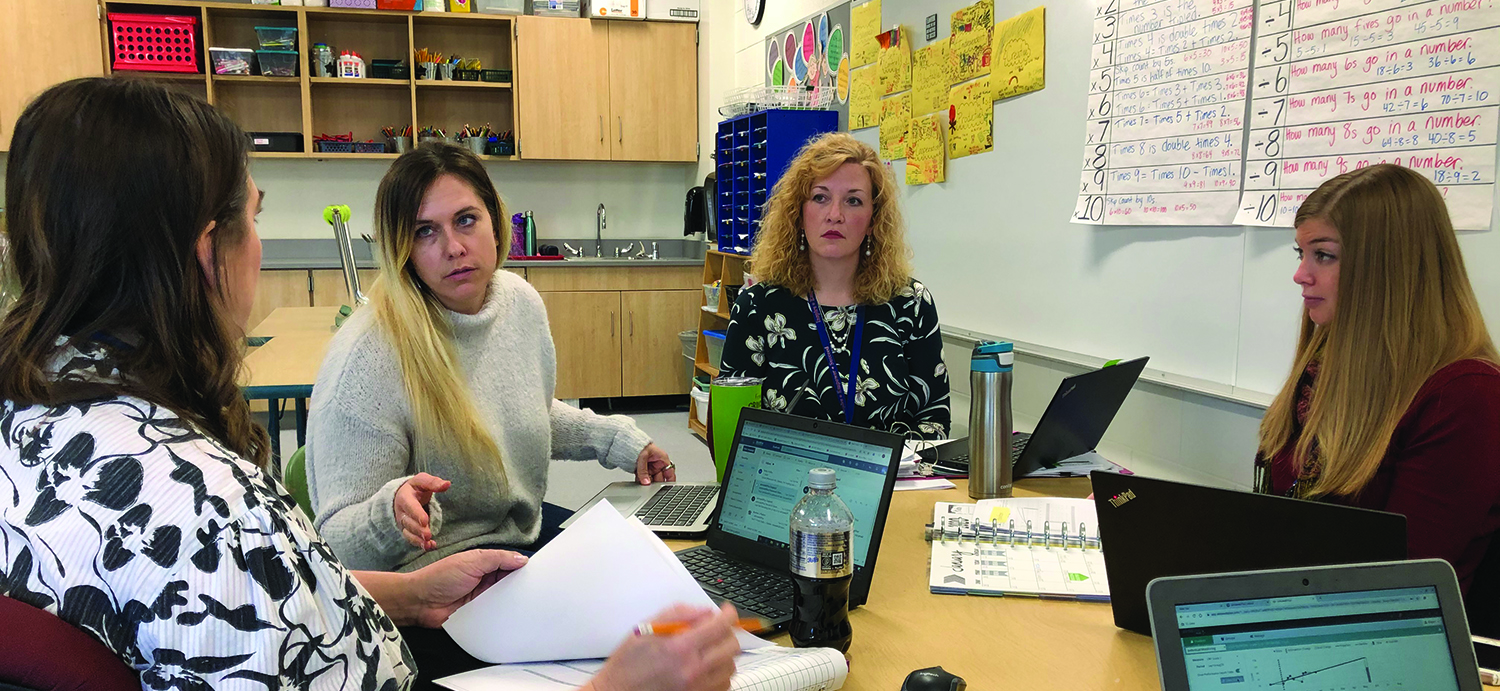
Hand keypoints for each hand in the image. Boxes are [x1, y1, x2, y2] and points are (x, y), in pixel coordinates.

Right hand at [394, 472, 449, 549]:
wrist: (401, 496)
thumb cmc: (415, 488)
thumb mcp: (422, 481)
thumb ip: (433, 483)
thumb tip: (447, 484)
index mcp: (405, 498)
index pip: (410, 506)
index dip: (416, 514)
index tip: (425, 521)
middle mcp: (402, 512)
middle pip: (409, 522)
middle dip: (418, 530)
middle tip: (428, 535)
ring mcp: (404, 523)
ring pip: (409, 533)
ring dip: (418, 539)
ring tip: (428, 544)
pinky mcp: (407, 531)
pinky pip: (412, 539)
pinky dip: (420, 544)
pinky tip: (430, 546)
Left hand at [407, 549, 529, 627]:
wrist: (419, 603)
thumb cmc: (440, 577)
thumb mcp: (471, 561)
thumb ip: (497, 559)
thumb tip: (522, 559)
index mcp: (484, 563)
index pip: (510, 564)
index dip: (522, 567)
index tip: (539, 572)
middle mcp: (485, 580)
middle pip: (510, 582)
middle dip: (521, 585)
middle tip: (538, 590)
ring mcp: (482, 598)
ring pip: (505, 600)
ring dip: (512, 602)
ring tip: (529, 604)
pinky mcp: (479, 614)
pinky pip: (496, 614)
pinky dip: (503, 615)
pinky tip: (513, 617)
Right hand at [584, 603, 739, 690]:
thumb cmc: (627, 664)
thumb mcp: (645, 629)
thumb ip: (677, 614)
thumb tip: (704, 611)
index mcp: (679, 648)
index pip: (718, 626)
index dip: (728, 614)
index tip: (727, 611)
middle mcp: (692, 670)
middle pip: (731, 646)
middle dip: (728, 633)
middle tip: (716, 629)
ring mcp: (697, 688)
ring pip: (730, 667)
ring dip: (723, 654)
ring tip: (707, 650)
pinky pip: (723, 684)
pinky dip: (719, 673)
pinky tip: (705, 667)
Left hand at [635, 443, 674, 484]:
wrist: (629, 442)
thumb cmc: (639, 444)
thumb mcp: (643, 457)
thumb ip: (643, 471)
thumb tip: (646, 481)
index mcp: (662, 459)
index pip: (670, 472)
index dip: (670, 480)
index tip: (669, 488)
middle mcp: (657, 464)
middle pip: (659, 478)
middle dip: (655, 483)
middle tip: (651, 488)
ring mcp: (650, 467)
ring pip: (651, 479)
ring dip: (647, 482)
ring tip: (644, 485)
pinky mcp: (643, 469)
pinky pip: (643, 477)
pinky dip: (641, 481)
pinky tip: (639, 482)